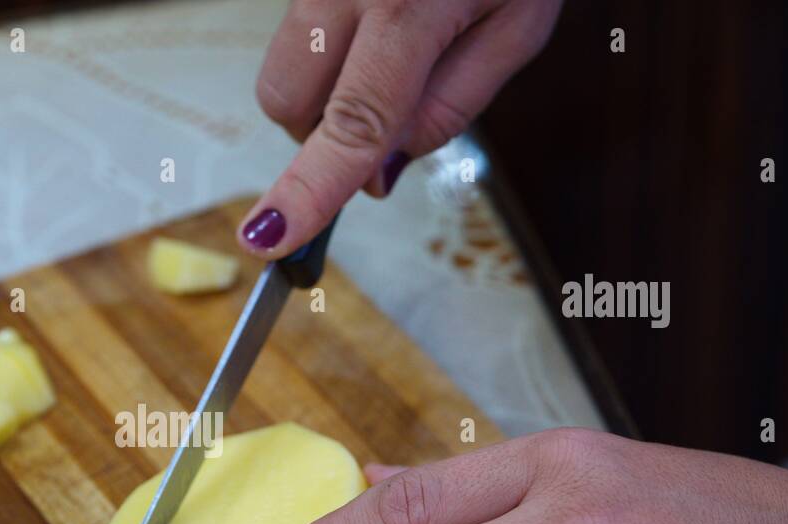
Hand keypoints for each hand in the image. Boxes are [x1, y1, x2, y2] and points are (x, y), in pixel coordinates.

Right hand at [238, 0, 561, 256]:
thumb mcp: (520, 28)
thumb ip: (449, 108)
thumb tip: (375, 176)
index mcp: (411, 4)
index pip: (352, 122)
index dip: (308, 189)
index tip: (267, 238)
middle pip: (286, 102)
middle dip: (320, 132)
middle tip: (388, 108)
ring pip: (281, 72)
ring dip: (323, 92)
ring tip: (389, 52)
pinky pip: (296, 33)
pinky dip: (330, 50)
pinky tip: (380, 16)